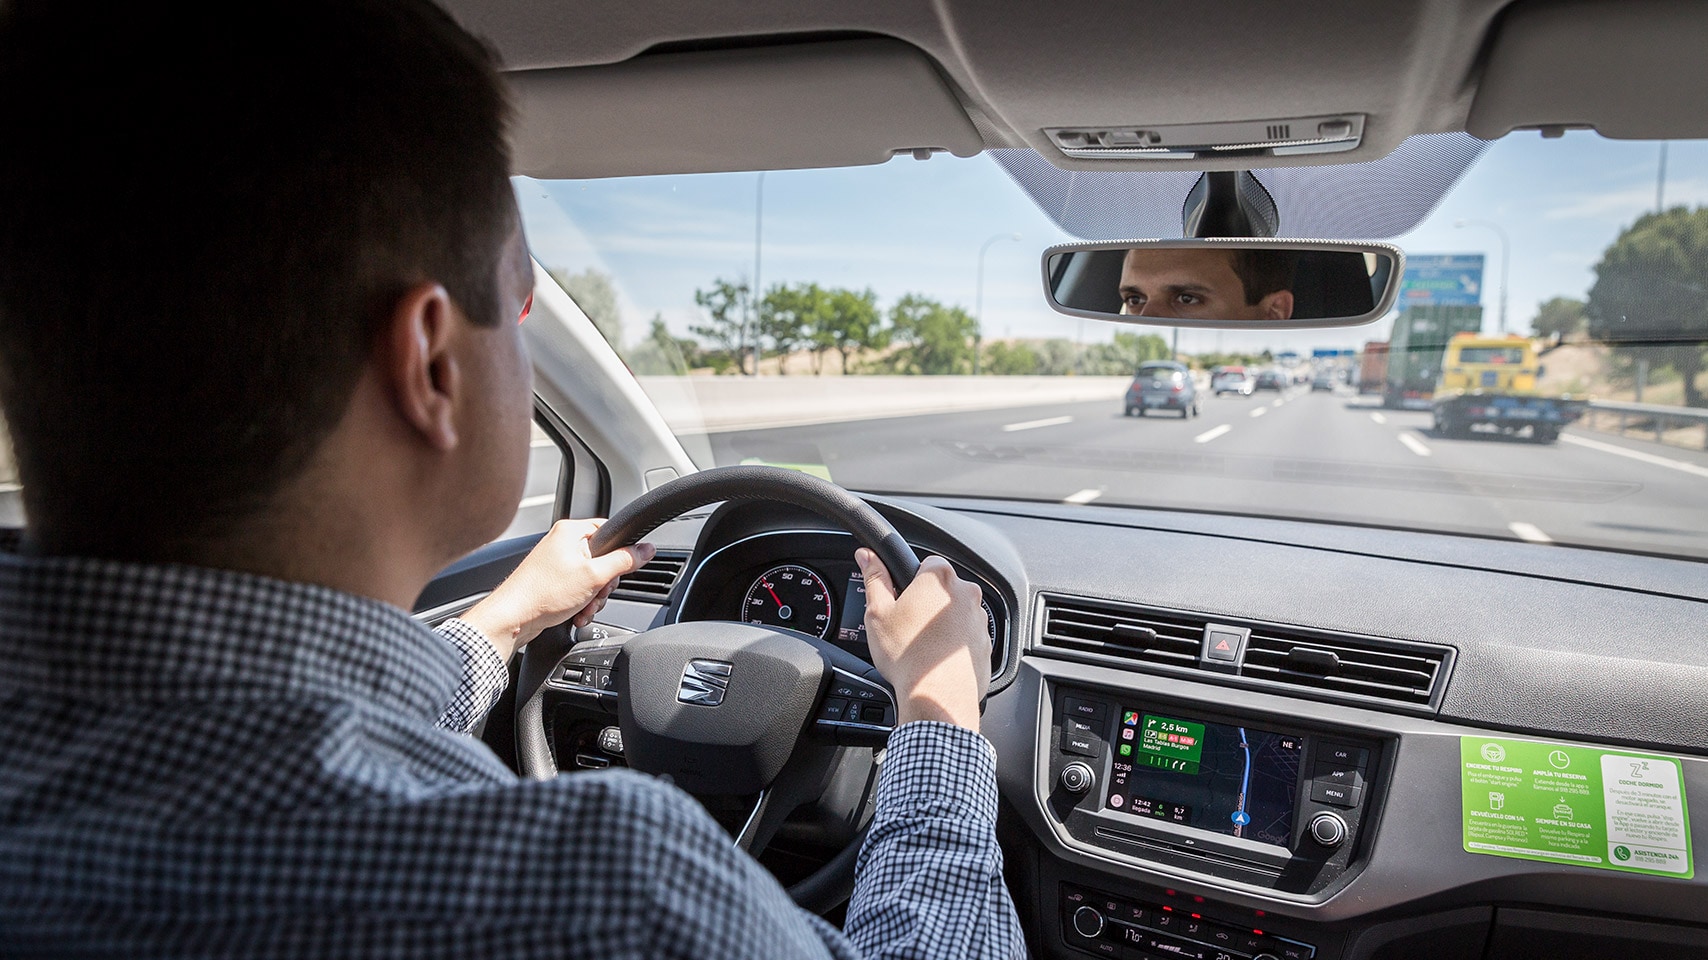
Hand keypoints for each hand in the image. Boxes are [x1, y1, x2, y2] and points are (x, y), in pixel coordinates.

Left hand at [459, 519, 654, 659]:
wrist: (512, 618)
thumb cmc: (543, 593)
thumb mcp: (594, 576)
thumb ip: (624, 561)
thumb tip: (646, 549)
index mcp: (571, 531)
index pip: (610, 531)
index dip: (621, 554)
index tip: (624, 570)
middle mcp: (562, 543)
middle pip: (603, 559)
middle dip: (604, 584)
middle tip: (597, 593)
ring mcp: (555, 563)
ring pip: (591, 578)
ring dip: (593, 598)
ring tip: (583, 608)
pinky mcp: (551, 581)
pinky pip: (577, 589)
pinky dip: (581, 603)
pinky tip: (576, 614)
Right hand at [855, 548, 990, 732]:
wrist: (939, 695)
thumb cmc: (908, 655)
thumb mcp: (878, 614)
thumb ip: (874, 578)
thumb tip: (867, 556)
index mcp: (939, 578)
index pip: (926, 563)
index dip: (910, 581)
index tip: (901, 599)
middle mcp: (965, 593)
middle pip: (942, 589)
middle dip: (926, 603)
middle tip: (907, 626)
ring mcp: (979, 619)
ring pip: (955, 613)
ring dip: (941, 624)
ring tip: (922, 646)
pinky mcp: (985, 642)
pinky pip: (966, 636)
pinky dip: (954, 644)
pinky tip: (936, 659)